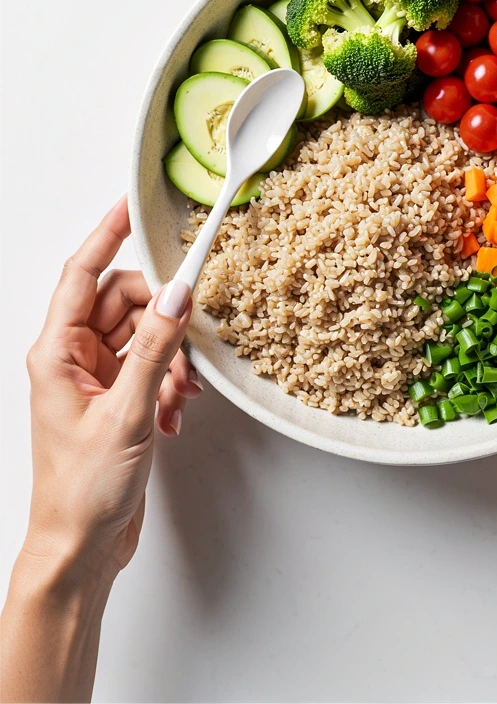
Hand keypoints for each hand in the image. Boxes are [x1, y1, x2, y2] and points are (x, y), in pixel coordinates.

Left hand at [21, 196, 200, 581]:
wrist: (82, 545)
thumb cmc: (83, 489)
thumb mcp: (126, 413)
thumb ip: (154, 349)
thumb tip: (178, 295)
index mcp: (57, 352)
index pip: (84, 274)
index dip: (107, 234)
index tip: (131, 204)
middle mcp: (74, 358)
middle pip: (126, 303)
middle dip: (163, 321)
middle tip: (186, 347)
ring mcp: (97, 377)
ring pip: (145, 334)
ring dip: (171, 358)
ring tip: (178, 393)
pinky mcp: (118, 396)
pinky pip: (152, 364)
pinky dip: (170, 381)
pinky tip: (174, 411)